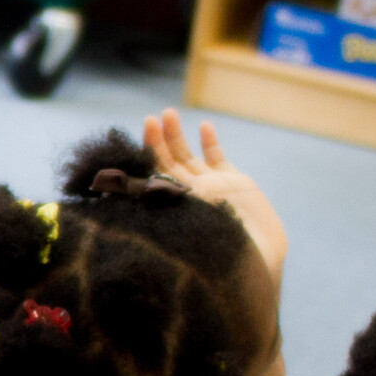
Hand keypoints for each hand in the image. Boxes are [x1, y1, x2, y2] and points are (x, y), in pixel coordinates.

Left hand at [144, 109, 285, 287]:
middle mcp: (186, 195)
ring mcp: (210, 187)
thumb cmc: (215, 254)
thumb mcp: (181, 228)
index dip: (143, 156)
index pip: (150, 176)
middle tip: (152, 119)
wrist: (256, 261)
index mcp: (169, 207)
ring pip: (188, 156)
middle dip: (158, 140)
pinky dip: (210, 143)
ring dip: (177, 135)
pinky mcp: (235, 184)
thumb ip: (161, 209)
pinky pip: (218, 159)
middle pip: (166, 162)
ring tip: (169, 114)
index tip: (135, 142)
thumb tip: (119, 199)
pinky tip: (204, 126)